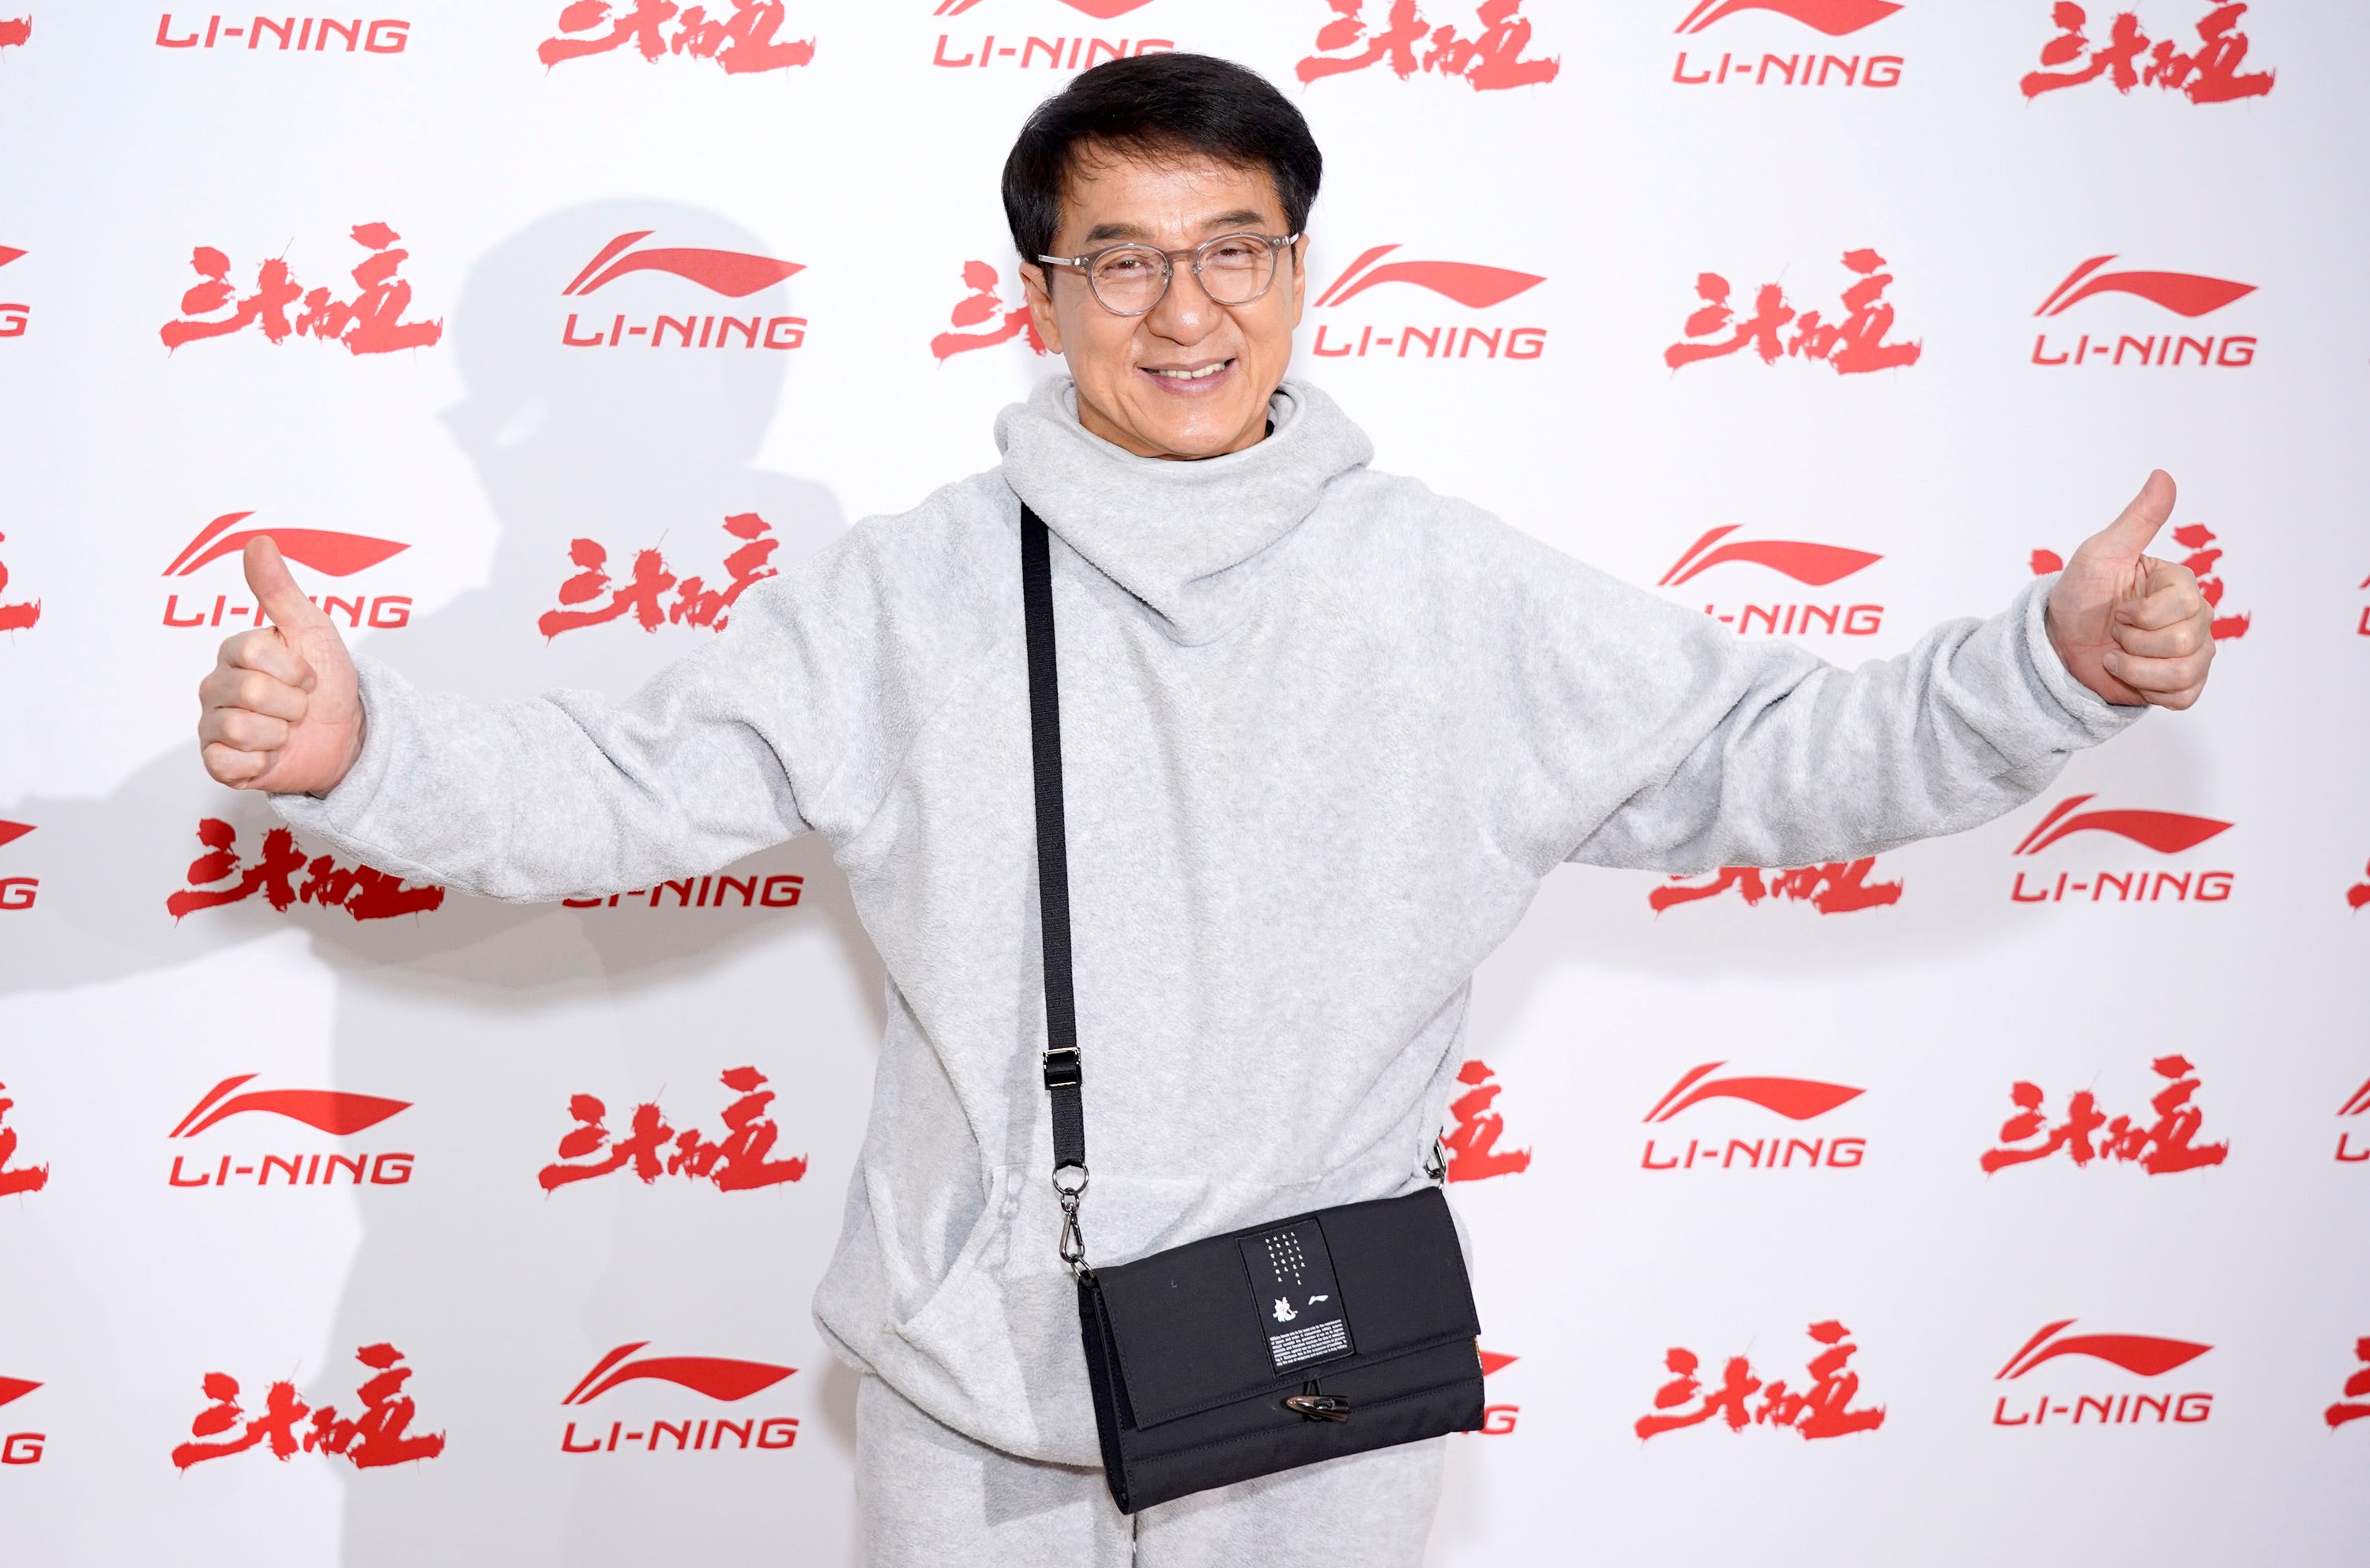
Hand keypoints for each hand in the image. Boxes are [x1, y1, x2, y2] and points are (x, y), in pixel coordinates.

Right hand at [196, 536, 364, 791]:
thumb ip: (280, 590)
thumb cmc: (328, 681)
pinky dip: (261, 762)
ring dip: (280, 734)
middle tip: (299, 706)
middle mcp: (216, 685)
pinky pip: (228, 762)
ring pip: (241, 728)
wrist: (345, 736)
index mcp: (236, 651)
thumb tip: (258, 542)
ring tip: (287, 729)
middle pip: (252, 693)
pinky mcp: (217, 761)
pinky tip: (270, 755)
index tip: (306, 675)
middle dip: (293, 703)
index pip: (255, 652)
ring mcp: (213, 723)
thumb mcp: (312, 630)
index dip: (295, 668)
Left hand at [2043, 470, 2214, 709]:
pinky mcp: (2182, 684)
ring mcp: (2193, 651)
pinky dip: (2148, 690)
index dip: (2138, 615)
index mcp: (2181, 584)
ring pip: (2186, 673)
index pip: (2181, 607)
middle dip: (2134, 642)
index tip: (2116, 608)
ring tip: (2118, 654)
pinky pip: (2184, 697)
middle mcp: (2196, 616)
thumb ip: (2138, 519)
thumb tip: (2164, 475)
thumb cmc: (2079, 596)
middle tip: (2115, 632)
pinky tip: (2129, 674)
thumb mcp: (2101, 554)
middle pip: (2185, 642)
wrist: (2058, 644)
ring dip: (2137, 669)